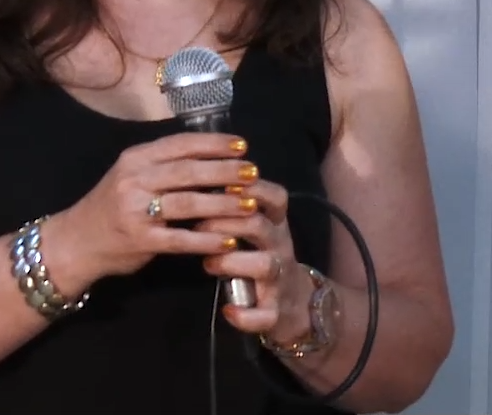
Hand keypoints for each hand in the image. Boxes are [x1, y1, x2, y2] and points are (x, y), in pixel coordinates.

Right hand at [47, 132, 259, 286]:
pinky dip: (207, 240)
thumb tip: (215, 156)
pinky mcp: (140, 240)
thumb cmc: (113, 205)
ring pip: (188, 203)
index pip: (181, 144)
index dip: (214, 143)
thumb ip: (165, 165)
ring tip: (250, 205)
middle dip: (225, 171)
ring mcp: (135, 211)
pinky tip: (229, 240)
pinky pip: (180, 239)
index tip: (242, 146)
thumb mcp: (132, 175)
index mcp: (136, 158)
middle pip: (189, 171)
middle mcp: (134, 179)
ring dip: (223, 204)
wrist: (75, 242)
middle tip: (253, 173)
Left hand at [199, 179, 314, 342]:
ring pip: (264, 265)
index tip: (219, 184)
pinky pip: (264, 314)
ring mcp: (280, 278)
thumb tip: (198, 177)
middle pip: (259, 225)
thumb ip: (234, 206)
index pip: (274, 196)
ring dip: (232, 262)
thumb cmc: (263, 256)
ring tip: (208, 264)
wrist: (295, 303)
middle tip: (196, 226)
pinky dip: (245, 314)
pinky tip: (228, 310)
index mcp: (276, 223)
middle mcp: (281, 246)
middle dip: (226, 222)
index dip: (250, 188)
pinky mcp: (276, 311)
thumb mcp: (256, 227)